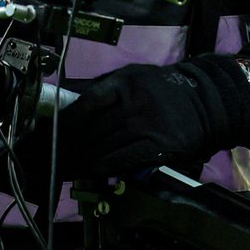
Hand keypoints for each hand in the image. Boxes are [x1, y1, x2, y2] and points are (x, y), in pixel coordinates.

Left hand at [57, 56, 249, 176]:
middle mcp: (131, 104)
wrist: (206, 100)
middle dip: (62, 147)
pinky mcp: (155, 147)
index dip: (60, 124)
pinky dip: (98, 168)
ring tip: (57, 169)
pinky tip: (84, 173)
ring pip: (100, 147)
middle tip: (43, 159)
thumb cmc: (163, 89)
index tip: (43, 136)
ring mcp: (144, 127)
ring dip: (76, 161)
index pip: (82, 105)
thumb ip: (100, 88)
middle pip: (88, 130)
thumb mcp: (131, 76)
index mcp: (122, 83)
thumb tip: (64, 99)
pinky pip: (119, 160)